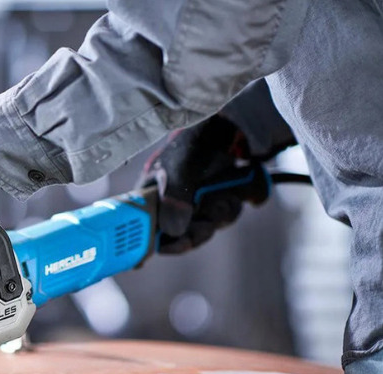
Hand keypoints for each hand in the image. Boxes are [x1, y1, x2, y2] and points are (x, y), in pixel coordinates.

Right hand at [138, 115, 269, 253]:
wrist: (236, 120)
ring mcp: (195, 200)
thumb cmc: (198, 139)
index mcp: (151, 193)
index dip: (159, 242)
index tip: (177, 245)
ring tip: (225, 195)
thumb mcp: (180, 167)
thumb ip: (173, 199)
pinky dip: (233, 204)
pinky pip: (225, 214)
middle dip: (198, 230)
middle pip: (180, 234)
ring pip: (207, 225)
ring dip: (220, 213)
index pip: (146, 229)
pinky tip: (236, 190)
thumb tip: (172, 232)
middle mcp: (170, 200)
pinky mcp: (218, 197)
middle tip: (207, 222)